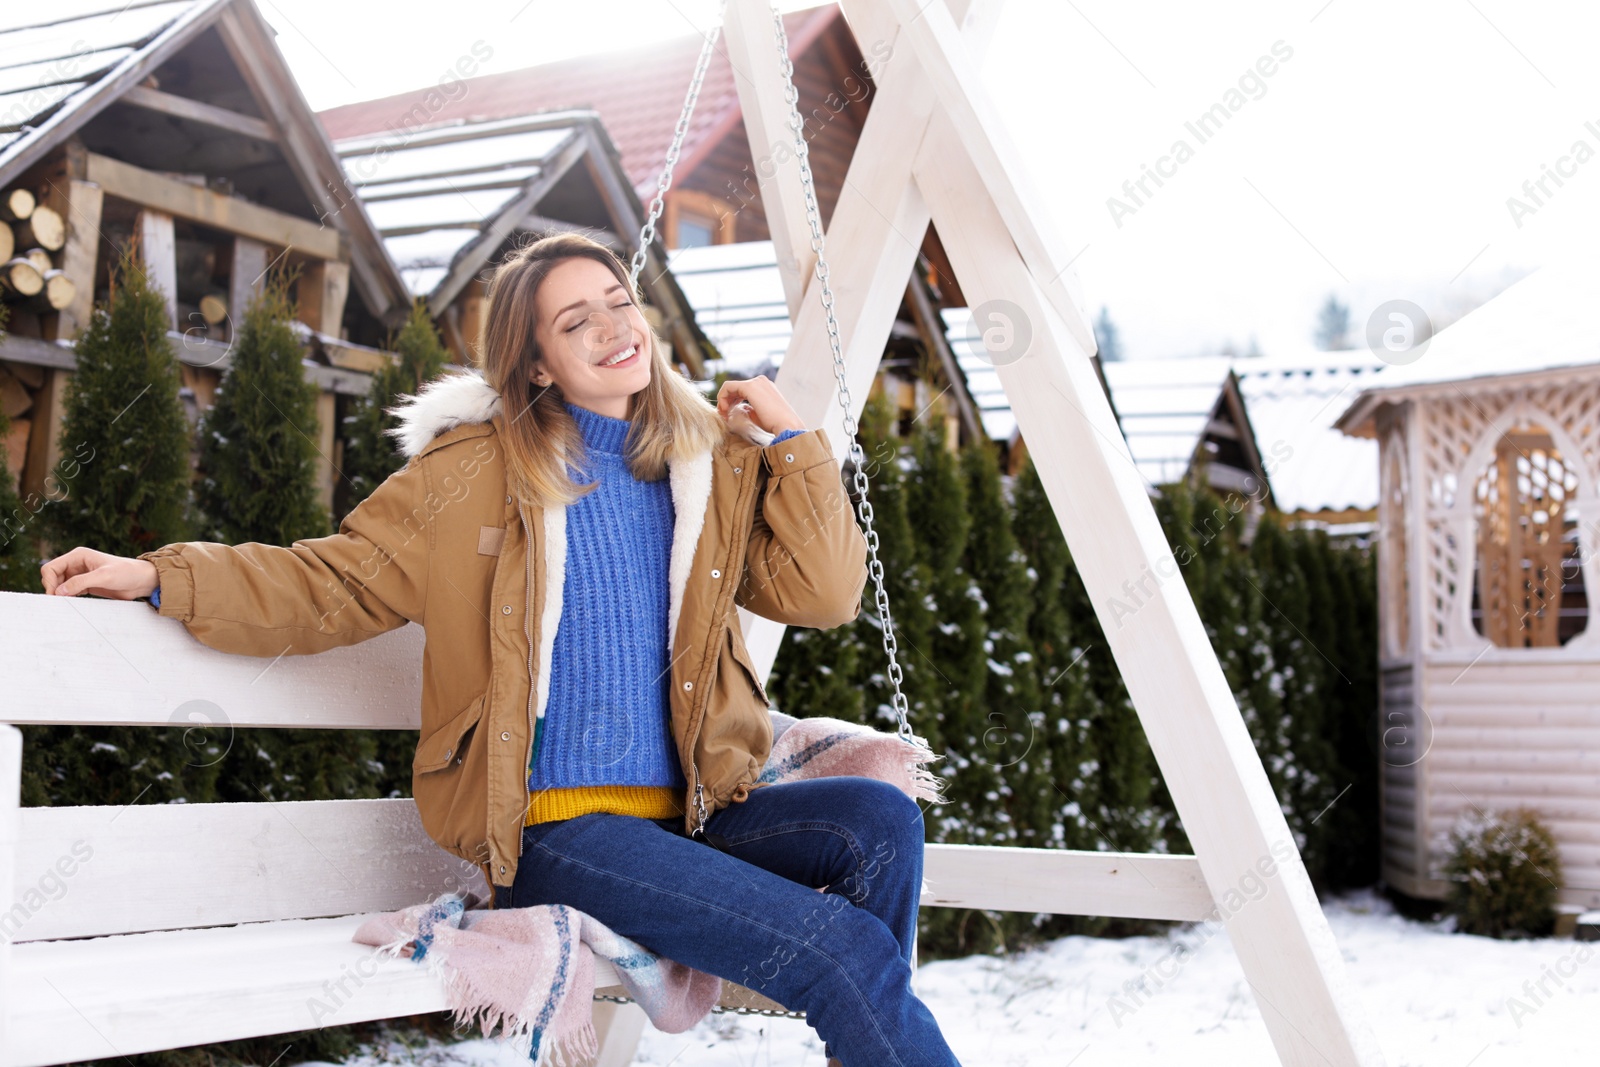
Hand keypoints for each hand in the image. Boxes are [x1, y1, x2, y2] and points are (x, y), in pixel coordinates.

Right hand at [41, 547, 159, 599]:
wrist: (142, 581)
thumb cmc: (126, 573)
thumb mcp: (103, 577)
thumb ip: (80, 582)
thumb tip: (59, 591)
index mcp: (78, 556)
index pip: (51, 567)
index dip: (49, 581)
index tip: (55, 595)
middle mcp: (77, 564)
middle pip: (52, 577)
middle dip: (53, 589)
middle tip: (60, 602)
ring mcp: (81, 575)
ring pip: (60, 586)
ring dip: (60, 595)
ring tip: (67, 604)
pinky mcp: (87, 585)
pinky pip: (70, 592)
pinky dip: (68, 598)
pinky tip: (74, 604)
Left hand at [715, 375, 804, 435]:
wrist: (787, 425)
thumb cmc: (775, 424)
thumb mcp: (759, 414)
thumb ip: (748, 408)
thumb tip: (738, 408)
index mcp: (765, 387)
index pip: (742, 390)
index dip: (732, 401)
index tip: (728, 414)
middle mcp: (760, 381)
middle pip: (735, 388)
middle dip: (727, 401)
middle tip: (724, 415)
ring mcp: (756, 382)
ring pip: (731, 387)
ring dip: (724, 400)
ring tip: (724, 414)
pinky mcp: (750, 387)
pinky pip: (729, 387)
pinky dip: (722, 397)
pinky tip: (725, 410)